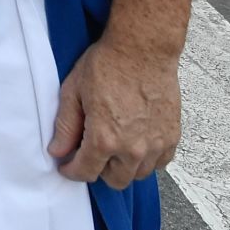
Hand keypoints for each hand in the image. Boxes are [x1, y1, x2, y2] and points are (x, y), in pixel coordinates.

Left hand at [48, 35, 181, 189]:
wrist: (143, 48)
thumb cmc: (108, 64)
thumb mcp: (73, 92)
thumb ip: (65, 126)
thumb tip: (58, 151)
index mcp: (104, 139)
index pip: (86, 172)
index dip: (72, 171)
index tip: (68, 165)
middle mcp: (132, 148)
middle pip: (115, 180)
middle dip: (98, 170)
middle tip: (90, 152)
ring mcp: (155, 144)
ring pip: (138, 174)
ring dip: (124, 166)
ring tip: (114, 147)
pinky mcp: (172, 136)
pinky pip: (160, 163)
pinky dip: (147, 159)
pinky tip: (136, 144)